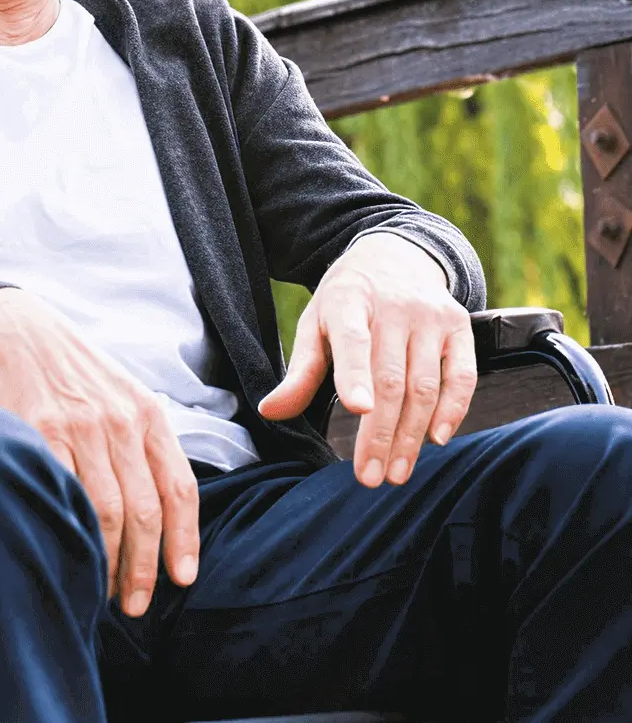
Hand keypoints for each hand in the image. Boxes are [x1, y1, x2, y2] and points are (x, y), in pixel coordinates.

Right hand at [0, 288, 198, 616]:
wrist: (17, 330)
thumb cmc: (71, 370)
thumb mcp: (121, 392)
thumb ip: (142, 441)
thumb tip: (162, 510)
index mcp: (146, 412)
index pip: (178, 487)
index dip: (185, 540)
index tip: (182, 578)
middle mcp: (119, 421)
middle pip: (144, 511)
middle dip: (144, 568)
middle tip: (137, 604)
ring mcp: (80, 428)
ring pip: (106, 512)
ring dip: (108, 562)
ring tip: (104, 591)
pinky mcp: (40, 433)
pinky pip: (63, 496)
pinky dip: (71, 533)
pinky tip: (70, 554)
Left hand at [258, 233, 476, 486]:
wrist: (394, 255)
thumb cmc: (347, 300)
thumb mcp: (315, 323)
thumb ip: (300, 371)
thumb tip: (270, 412)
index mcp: (348, 301)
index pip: (353, 341)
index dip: (355, 376)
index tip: (357, 409)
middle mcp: (393, 306)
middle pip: (390, 378)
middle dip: (380, 433)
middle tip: (370, 477)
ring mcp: (430, 315)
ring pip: (424, 385)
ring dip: (411, 435)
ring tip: (396, 471)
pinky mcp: (459, 325)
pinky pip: (462, 375)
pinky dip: (454, 410)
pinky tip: (437, 439)